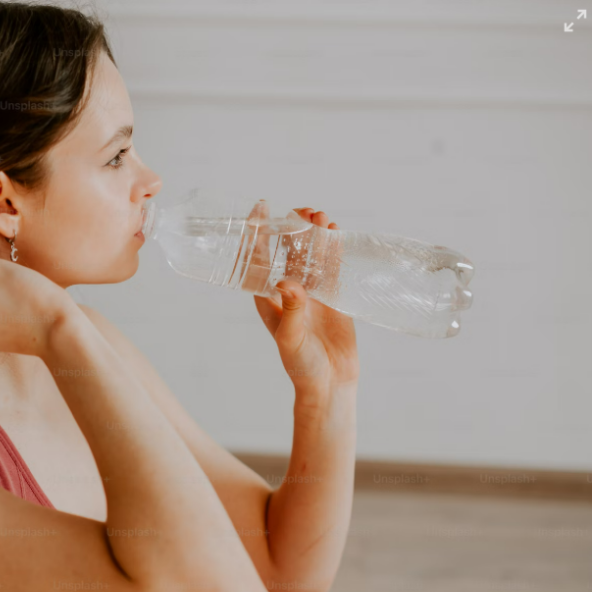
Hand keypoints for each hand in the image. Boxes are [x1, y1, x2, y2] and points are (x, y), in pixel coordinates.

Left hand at [251, 205, 359, 393]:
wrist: (330, 382)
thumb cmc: (301, 364)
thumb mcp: (291, 337)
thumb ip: (291, 310)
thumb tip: (288, 283)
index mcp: (267, 296)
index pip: (258, 257)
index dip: (258, 231)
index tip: (261, 206)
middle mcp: (287, 289)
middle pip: (286, 248)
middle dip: (292, 226)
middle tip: (304, 213)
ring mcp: (311, 290)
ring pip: (310, 253)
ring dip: (314, 233)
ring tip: (321, 217)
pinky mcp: (332, 295)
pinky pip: (332, 264)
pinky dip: (333, 247)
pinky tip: (335, 231)